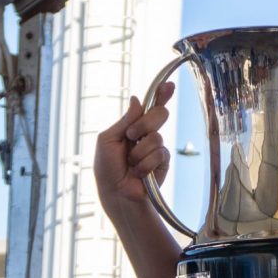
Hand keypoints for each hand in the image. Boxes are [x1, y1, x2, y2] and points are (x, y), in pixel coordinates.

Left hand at [94, 85, 173, 212]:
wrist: (115, 192)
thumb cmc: (107, 167)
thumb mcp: (108, 139)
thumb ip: (125, 120)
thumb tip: (137, 99)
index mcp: (132, 126)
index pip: (150, 107)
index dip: (161, 95)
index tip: (169, 85)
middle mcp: (146, 134)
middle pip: (159, 114)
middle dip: (145, 123)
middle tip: (132, 136)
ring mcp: (156, 148)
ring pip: (156, 136)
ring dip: (139, 150)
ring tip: (130, 163)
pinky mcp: (163, 162)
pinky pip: (160, 153)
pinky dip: (145, 163)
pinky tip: (139, 173)